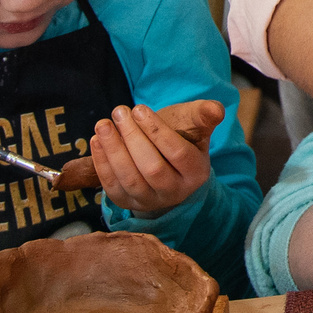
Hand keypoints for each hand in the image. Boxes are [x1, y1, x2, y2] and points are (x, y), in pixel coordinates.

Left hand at [88, 101, 215, 215]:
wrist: (164, 165)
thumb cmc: (180, 139)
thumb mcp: (194, 126)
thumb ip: (204, 115)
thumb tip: (216, 109)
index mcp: (196, 173)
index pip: (178, 154)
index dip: (156, 131)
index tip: (139, 109)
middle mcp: (175, 192)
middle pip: (152, 168)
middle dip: (133, 138)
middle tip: (119, 112)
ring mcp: (150, 201)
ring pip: (130, 179)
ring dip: (113, 150)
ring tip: (103, 124)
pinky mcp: (127, 204)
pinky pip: (112, 186)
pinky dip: (102, 163)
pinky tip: (97, 141)